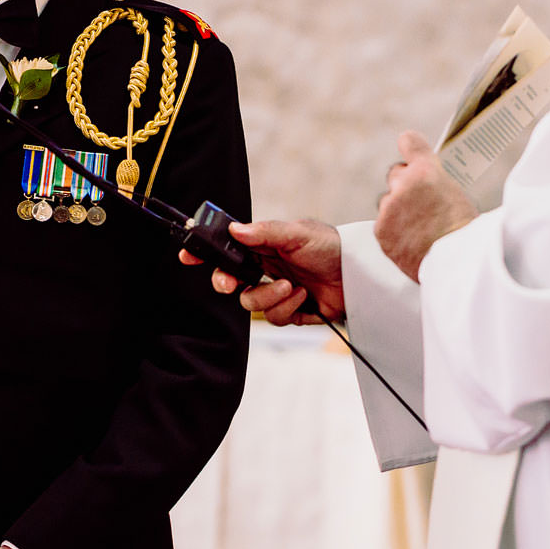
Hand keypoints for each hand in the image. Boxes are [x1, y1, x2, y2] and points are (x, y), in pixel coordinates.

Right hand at [180, 218, 344, 323]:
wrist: (361, 274)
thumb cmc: (332, 246)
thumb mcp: (298, 233)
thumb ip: (266, 232)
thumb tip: (236, 230)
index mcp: (264, 246)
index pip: (227, 249)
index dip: (206, 253)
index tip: (188, 255)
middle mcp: (267, 268)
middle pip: (231, 280)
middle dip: (226, 283)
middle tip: (228, 283)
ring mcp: (277, 291)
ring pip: (251, 303)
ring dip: (269, 297)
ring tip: (291, 287)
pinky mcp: (292, 311)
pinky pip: (275, 318)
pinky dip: (287, 308)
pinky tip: (304, 296)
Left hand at [375, 131, 476, 280]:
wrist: (458, 262)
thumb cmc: (466, 232)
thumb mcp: (457, 195)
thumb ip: (435, 183)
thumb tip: (427, 184)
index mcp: (426, 171)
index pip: (409, 142)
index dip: (410, 147)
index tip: (409, 148)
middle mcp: (403, 184)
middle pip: (395, 174)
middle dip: (405, 185)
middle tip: (421, 203)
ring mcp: (389, 208)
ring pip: (388, 202)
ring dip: (398, 210)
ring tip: (420, 229)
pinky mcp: (381, 231)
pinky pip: (384, 225)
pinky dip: (394, 232)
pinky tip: (412, 241)